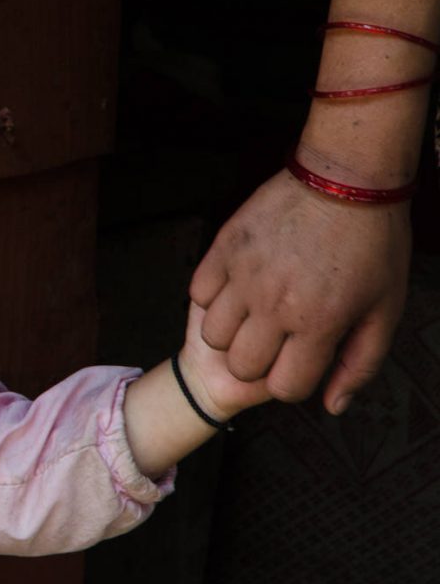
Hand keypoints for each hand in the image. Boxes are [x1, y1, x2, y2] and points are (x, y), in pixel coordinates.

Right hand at [190, 169, 410, 413]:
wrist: (344, 179)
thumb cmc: (372, 244)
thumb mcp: (384, 311)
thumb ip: (358, 364)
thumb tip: (332, 405)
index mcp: (318, 324)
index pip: (285, 387)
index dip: (293, 381)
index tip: (301, 361)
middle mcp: (275, 304)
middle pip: (242, 365)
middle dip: (259, 361)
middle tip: (277, 337)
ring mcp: (244, 275)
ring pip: (214, 333)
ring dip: (232, 331)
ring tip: (255, 311)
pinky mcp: (224, 248)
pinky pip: (199, 292)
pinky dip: (214, 297)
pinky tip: (239, 285)